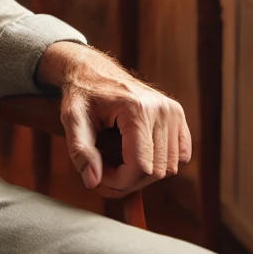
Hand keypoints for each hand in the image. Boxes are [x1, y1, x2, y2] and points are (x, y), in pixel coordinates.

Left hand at [36, 42, 191, 197]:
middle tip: (103, 170)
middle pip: (156, 171)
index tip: (98, 177)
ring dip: (143, 173)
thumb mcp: (72, 119)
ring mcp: (173, 111)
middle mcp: (161, 109)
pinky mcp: (177, 114)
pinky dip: (160, 162)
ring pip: (169, 167)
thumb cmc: (80, 93)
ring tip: (116, 160)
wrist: (92, 70)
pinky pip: (180, 155)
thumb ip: (80, 151)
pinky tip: (137, 153)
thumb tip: (93, 182)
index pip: (140, 167)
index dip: (118, 181)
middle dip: (128, 180)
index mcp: (136, 109)